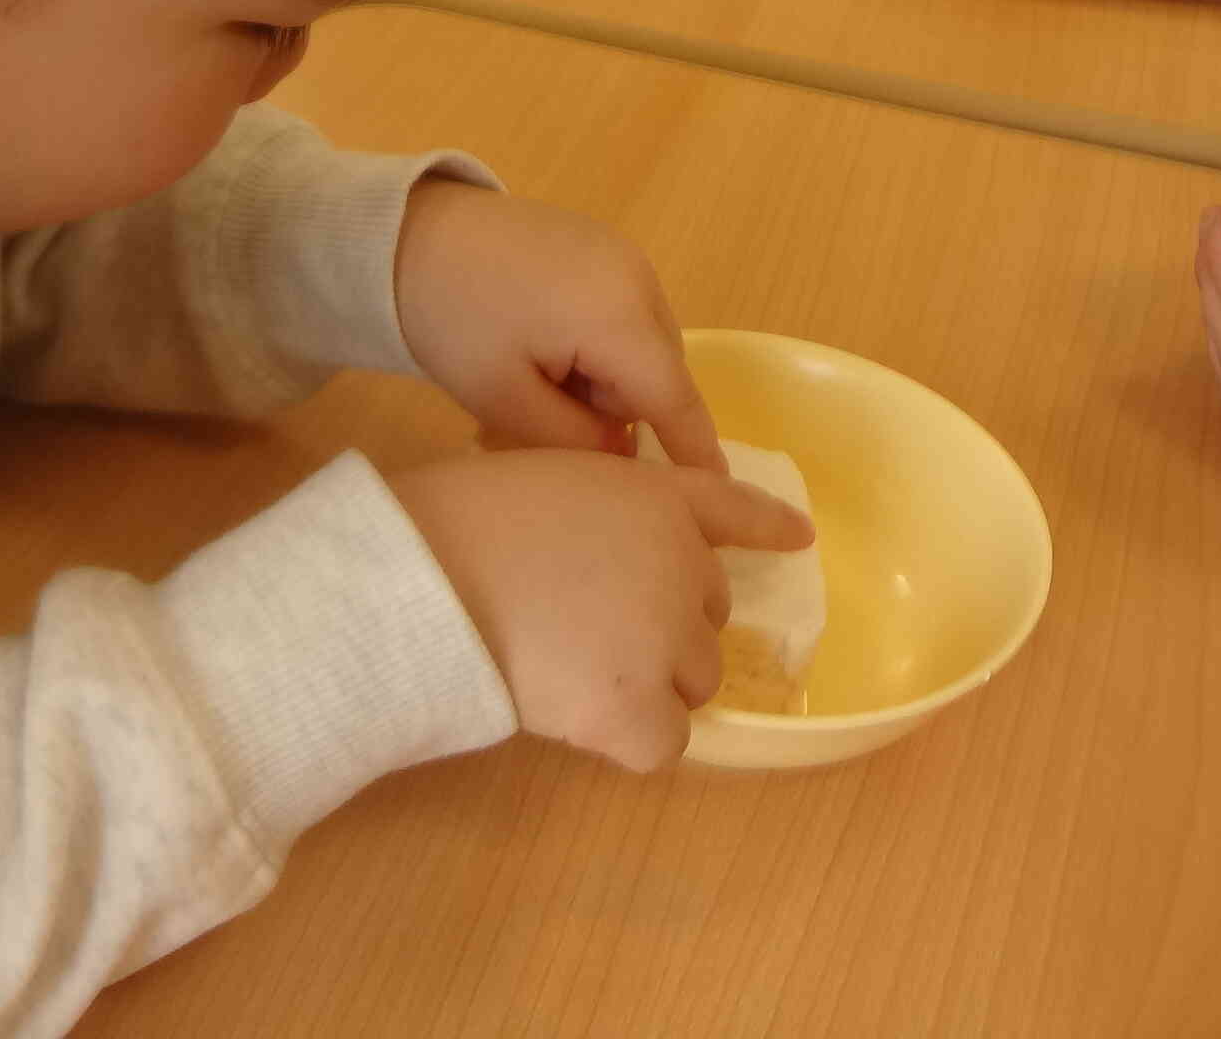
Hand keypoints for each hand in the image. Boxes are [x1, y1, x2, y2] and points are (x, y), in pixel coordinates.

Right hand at [390, 449, 813, 769]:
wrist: (422, 578)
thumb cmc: (459, 521)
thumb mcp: (541, 477)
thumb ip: (602, 514)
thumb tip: (613, 570)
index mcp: (652, 498)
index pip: (727, 508)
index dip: (765, 525)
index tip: (798, 538)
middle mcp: (679, 565)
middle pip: (705, 617)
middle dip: (661, 627)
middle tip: (582, 627)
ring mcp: (665, 640)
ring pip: (691, 682)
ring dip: (647, 684)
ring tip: (568, 669)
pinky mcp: (639, 709)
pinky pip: (664, 743)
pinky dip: (629, 737)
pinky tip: (576, 715)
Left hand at [396, 182, 723, 471]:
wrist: (403, 233)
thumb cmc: (451, 319)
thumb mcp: (505, 401)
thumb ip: (577, 442)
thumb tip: (623, 454)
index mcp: (618, 317)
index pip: (674, 400)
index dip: (695, 452)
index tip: (713, 494)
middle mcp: (638, 278)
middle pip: (658, 374)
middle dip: (618, 410)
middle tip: (539, 418)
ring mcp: (624, 254)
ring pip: (641, 346)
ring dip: (603, 377)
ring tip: (531, 377)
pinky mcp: (603, 244)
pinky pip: (624, 314)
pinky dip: (595, 343)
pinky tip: (538, 343)